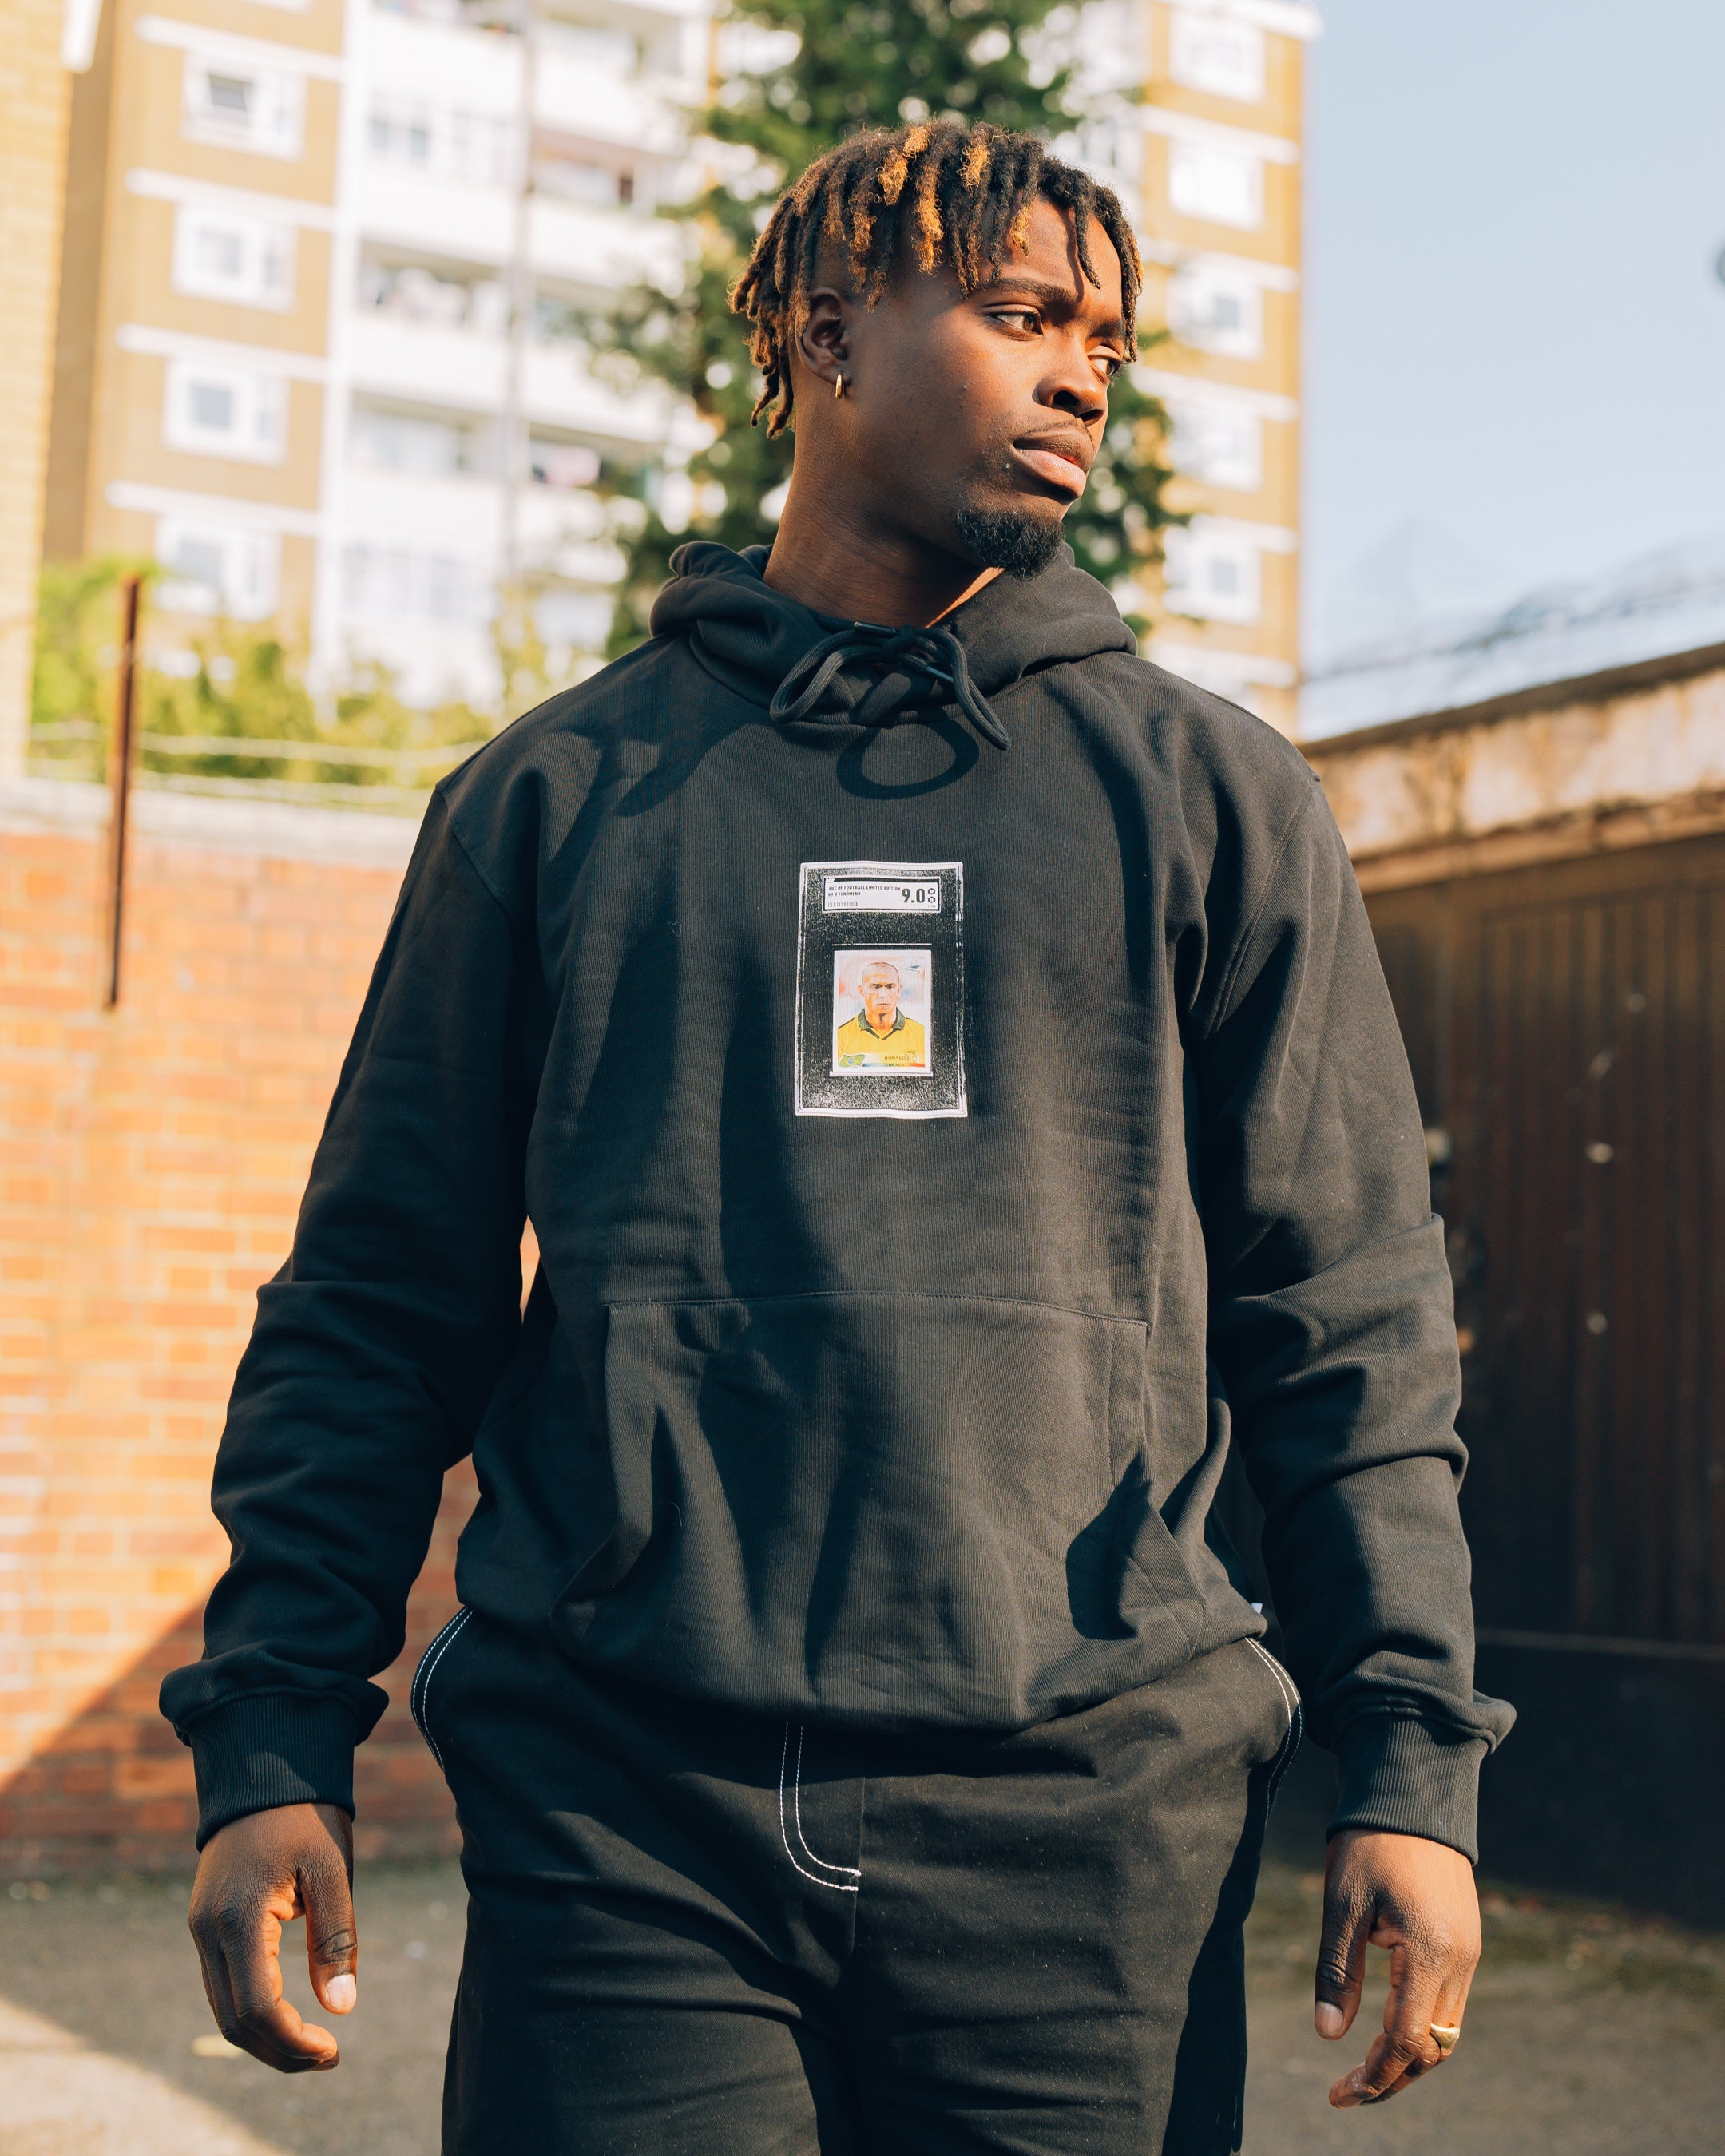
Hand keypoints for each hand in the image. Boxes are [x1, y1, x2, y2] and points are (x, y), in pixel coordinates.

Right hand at [187, 1801, 357, 2071]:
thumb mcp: (332, 1870)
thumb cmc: (305, 1815)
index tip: (334, 2050)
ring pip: (224, 2009)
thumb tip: (342, 2008)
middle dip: (280, 2051)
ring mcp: (201, 1929)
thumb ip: (336, 1939)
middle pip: (235, 2022)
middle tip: (328, 2057)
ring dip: (265, 2037)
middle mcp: (208, 1931)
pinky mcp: (205, 1924)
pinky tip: (289, 2014)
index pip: (257, 2008)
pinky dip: (252, 2011)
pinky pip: (222, 1986)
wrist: (262, 1768)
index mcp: (239, 1918)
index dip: (293, 2042)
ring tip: (314, 2044)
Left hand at [1314, 1827, 1479, 2106]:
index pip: (1407, 2041)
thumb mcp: (1342, 1905)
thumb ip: (1337, 1972)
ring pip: (1446, 2030)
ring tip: (1365, 2069)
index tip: (1339, 2095)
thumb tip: (1328, 2035)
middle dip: (1393, 2077)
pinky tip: (1388, 2026)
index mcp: (1431, 1954)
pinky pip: (1449, 2002)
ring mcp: (1469, 1951)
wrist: (1414, 1794)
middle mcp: (1461, 1961)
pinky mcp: (1467, 1940)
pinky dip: (1422, 2025)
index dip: (1375, 2076)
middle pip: (1434, 2048)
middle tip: (1348, 2091)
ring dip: (1410, 2056)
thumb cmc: (1370, 1844)